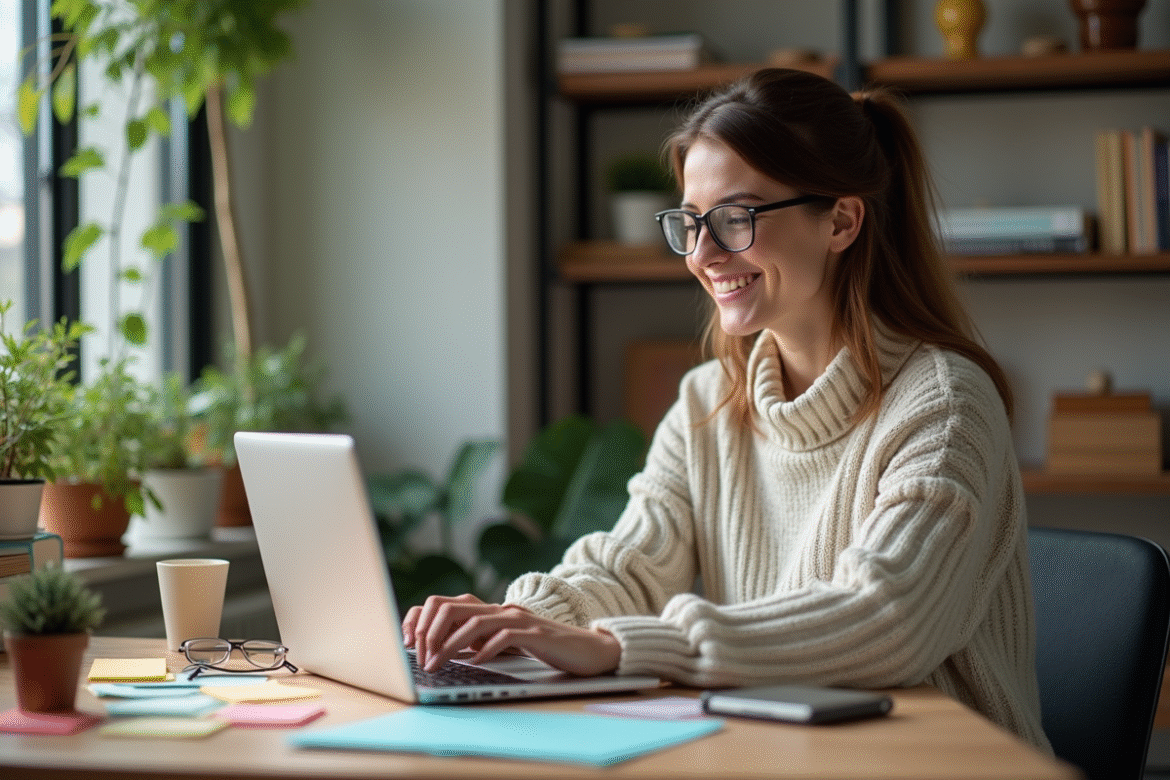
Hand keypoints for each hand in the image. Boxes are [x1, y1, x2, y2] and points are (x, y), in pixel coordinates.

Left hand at [402, 593, 620, 676]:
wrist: (586, 649)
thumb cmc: (543, 648)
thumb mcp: (504, 642)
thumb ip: (479, 640)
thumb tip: (446, 651)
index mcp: (490, 609)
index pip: (443, 604)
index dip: (421, 622)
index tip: (410, 646)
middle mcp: (501, 608)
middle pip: (451, 608)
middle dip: (429, 634)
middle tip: (421, 659)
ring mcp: (518, 618)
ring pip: (472, 623)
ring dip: (449, 646)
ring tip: (436, 665)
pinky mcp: (534, 633)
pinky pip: (503, 637)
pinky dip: (484, 650)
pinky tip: (475, 663)